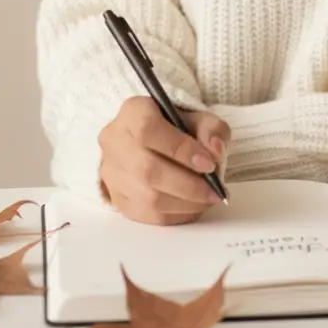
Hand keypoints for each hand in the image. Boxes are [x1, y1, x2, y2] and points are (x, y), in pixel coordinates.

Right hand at [98, 96, 230, 224]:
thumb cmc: (175, 127)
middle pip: (148, 170)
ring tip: (208, 199)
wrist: (151, 141)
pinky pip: (146, 215)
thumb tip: (215, 151)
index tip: (209, 164)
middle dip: (188, 185)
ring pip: (147, 198)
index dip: (181, 150)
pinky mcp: (116, 198)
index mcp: (133, 112)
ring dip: (185, 204)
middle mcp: (115, 141)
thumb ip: (211, 129)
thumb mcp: (198, 116)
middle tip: (215, 190)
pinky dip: (175, 215)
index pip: (149, 130)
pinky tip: (193, 208)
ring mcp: (111, 172)